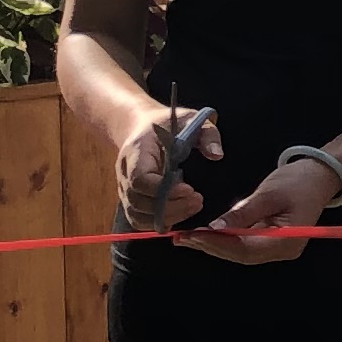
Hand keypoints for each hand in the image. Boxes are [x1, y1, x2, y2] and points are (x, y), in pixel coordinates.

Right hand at [115, 106, 212, 232]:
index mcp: (137, 152)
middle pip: (138, 202)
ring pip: (137, 216)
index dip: (164, 190)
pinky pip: (140, 220)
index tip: (190, 189)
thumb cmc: (167, 124)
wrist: (140, 126)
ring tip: (193, 207)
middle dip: (170, 207)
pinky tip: (180, 213)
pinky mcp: (132, 199)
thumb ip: (206, 134)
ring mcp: (125, 189)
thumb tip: (216, 155)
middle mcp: (125, 174)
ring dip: (167, 217)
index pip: (140, 179)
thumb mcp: (190, 119)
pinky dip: (160, 222)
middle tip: (198, 201)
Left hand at [180, 151, 329, 265]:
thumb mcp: (268, 194)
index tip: (194, 235)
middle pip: (241, 255)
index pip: (245, 249)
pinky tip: (206, 235)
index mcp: (287, 241)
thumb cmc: (298, 181)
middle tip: (182, 238)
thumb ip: (242, 213)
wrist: (319, 175)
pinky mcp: (271, 241)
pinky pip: (244, 245)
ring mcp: (277, 248)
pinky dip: (225, 241)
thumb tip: (216, 229)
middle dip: (211, 246)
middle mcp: (282, 250)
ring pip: (241, 253)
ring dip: (214, 245)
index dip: (218, 244)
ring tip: (187, 239)